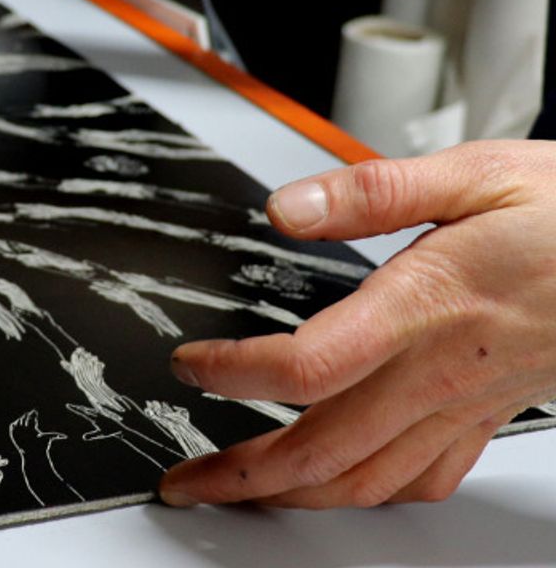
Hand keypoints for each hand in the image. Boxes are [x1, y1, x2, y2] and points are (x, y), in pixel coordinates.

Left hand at [161, 140, 555, 508]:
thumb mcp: (473, 173)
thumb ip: (370, 191)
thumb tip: (286, 207)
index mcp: (423, 307)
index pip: (306, 368)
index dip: (233, 374)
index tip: (191, 365)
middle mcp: (437, 370)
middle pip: (321, 450)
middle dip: (239, 474)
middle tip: (185, 480)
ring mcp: (462, 404)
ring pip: (366, 481)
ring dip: (291, 496)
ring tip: (239, 495)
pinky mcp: (485, 415)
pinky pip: (422, 478)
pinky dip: (367, 495)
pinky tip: (341, 488)